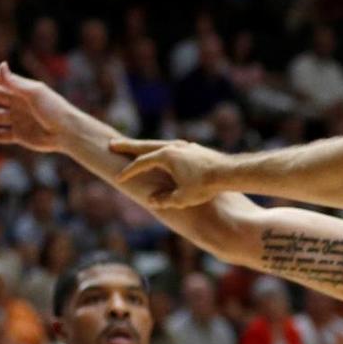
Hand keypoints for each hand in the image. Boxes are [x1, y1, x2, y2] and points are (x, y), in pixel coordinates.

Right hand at [0, 62, 67, 151]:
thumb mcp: (33, 93)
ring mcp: (20, 120)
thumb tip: (1, 66)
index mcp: (24, 90)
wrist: (68, 132)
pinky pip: (1, 134)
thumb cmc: (54, 109)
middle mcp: (20, 104)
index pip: (1, 81)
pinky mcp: (21, 135)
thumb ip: (14, 82)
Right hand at [110, 138, 228, 207]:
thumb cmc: (205, 186)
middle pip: (146, 145)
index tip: (118, 178)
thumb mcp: (181, 198)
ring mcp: (185, 146)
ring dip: (146, 146)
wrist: (229, 173)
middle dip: (128, 145)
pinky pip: (172, 149)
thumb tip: (151, 200)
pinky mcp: (194, 149)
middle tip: (112, 143)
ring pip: (160, 144)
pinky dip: (162, 150)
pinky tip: (163, 155)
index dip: (128, 171)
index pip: (141, 163)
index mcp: (166, 156)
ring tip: (135, 147)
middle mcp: (173, 147)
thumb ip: (164, 200)